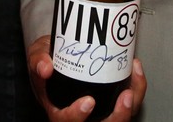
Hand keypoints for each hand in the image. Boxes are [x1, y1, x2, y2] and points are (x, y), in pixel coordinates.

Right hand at [27, 35, 144, 120]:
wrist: (58, 56)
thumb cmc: (47, 62)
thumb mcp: (37, 56)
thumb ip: (38, 59)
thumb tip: (45, 68)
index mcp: (58, 111)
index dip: (77, 116)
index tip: (89, 101)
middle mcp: (82, 117)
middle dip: (118, 117)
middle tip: (126, 96)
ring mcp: (99, 111)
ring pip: (118, 120)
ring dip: (131, 106)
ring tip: (134, 85)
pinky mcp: (112, 102)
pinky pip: (129, 104)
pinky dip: (136, 88)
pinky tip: (135, 69)